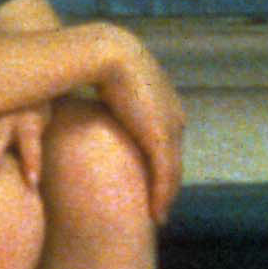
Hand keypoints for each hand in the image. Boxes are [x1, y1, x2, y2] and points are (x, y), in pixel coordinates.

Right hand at [88, 28, 185, 221]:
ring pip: (173, 170)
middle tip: (158, 205)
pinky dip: (162, 195)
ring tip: (158, 216)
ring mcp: (170, 125)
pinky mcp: (161, 137)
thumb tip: (93, 101)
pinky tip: (157, 214)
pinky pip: (166, 174)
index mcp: (162, 99)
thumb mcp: (104, 83)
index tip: (152, 180)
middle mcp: (173, 113)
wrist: (104, 53)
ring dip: (166, 195)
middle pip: (174, 156)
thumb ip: (106, 98)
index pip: (167, 138)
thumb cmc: (94, 63)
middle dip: (167, 182)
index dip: (160, 160)